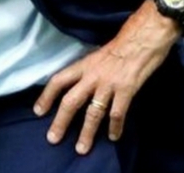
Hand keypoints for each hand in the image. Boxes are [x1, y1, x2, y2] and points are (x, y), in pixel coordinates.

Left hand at [33, 0, 180, 154]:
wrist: (145, 35)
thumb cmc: (124, 41)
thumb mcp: (99, 53)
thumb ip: (90, 69)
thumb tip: (82, 83)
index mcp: (84, 64)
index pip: (59, 80)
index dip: (46, 96)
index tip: (38, 111)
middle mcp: (93, 75)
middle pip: (71, 101)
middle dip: (61, 122)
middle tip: (53, 138)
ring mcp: (109, 84)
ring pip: (93, 113)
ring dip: (87, 132)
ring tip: (82, 148)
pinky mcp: (126, 90)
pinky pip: (117, 114)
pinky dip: (114, 127)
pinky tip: (113, 137)